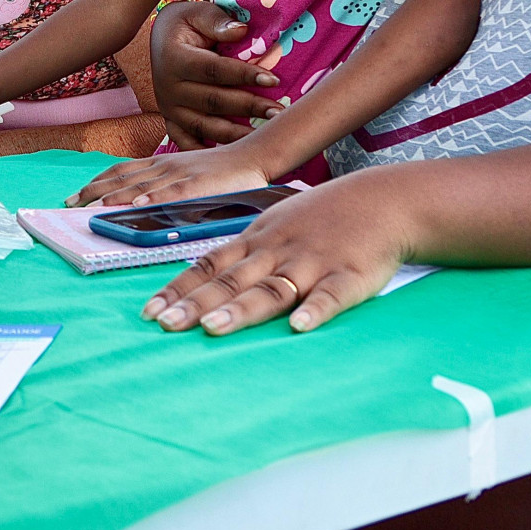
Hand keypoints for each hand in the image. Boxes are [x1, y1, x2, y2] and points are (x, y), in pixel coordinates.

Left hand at [68, 145, 271, 207]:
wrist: (254, 156)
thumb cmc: (222, 171)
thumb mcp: (187, 173)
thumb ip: (165, 186)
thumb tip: (140, 204)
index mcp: (161, 163)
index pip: (121, 170)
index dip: (96, 182)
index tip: (75, 195)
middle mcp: (165, 166)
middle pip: (122, 179)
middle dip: (93, 192)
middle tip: (69, 206)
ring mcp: (181, 174)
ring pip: (141, 186)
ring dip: (113, 198)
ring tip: (91, 208)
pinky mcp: (198, 184)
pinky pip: (171, 192)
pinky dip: (151, 199)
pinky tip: (135, 206)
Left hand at [140, 174, 412, 335]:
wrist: (382, 201)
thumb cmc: (321, 218)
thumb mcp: (274, 225)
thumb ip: (242, 255)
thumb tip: (201, 278)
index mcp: (257, 241)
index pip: (209, 266)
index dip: (179, 288)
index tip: (149, 311)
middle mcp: (277, 251)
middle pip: (232, 281)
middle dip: (196, 304)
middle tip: (166, 325)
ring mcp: (312, 263)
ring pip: (273, 289)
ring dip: (243, 310)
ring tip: (214, 328)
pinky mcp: (349, 276)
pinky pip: (330, 295)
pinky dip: (315, 310)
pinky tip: (300, 326)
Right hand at [150, 0, 281, 147]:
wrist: (161, 38)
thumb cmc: (187, 23)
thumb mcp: (197, 12)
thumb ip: (217, 20)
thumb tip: (241, 31)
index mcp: (174, 59)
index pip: (214, 70)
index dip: (243, 75)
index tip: (273, 80)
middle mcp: (168, 88)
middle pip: (213, 102)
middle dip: (248, 107)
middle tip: (278, 112)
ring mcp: (169, 108)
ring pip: (205, 127)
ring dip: (236, 134)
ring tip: (265, 136)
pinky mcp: (171, 121)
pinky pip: (187, 142)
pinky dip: (207, 153)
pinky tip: (231, 157)